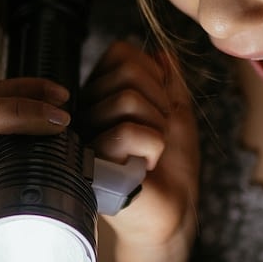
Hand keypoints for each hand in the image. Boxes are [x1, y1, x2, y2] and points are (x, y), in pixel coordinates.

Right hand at [78, 39, 199, 255]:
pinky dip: (152, 148)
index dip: (154, 76)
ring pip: (127, 99)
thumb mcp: (177, 112)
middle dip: (160, 103)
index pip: (122, 52)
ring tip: (151, 152)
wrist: (173, 211)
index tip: (160, 109)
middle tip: (159, 133)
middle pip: (127, 72)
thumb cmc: (173, 166)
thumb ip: (169, 79)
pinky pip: (126, 132)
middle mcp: (87, 109)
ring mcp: (85, 134)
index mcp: (103, 94)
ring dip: (157, 128)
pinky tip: (144, 167)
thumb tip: (161, 50)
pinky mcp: (89, 161)